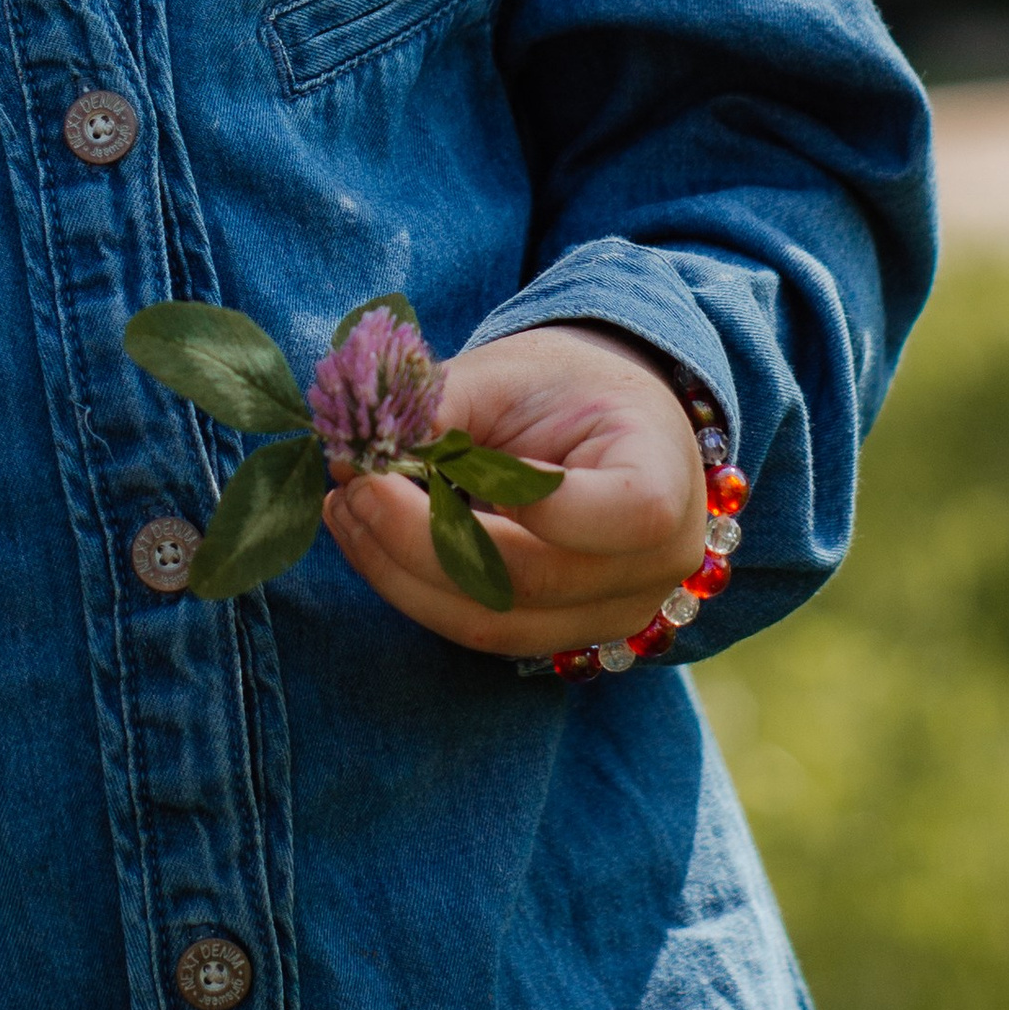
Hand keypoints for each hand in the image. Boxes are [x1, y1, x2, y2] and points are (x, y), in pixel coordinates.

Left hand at [323, 325, 709, 660]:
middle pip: (527, 581)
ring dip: (400, 572)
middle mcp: (652, 570)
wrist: (610, 425)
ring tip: (344, 508)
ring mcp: (610, 617)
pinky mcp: (561, 637)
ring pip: (491, 624)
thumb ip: (441, 404)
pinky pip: (480, 629)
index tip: (447, 462)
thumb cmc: (567, 386)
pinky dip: (415, 587)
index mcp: (664, 481)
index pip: (625, 514)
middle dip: (417, 536)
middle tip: (351, 483)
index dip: (538, 502)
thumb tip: (356, 447)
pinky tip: (368, 538)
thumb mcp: (511, 371)